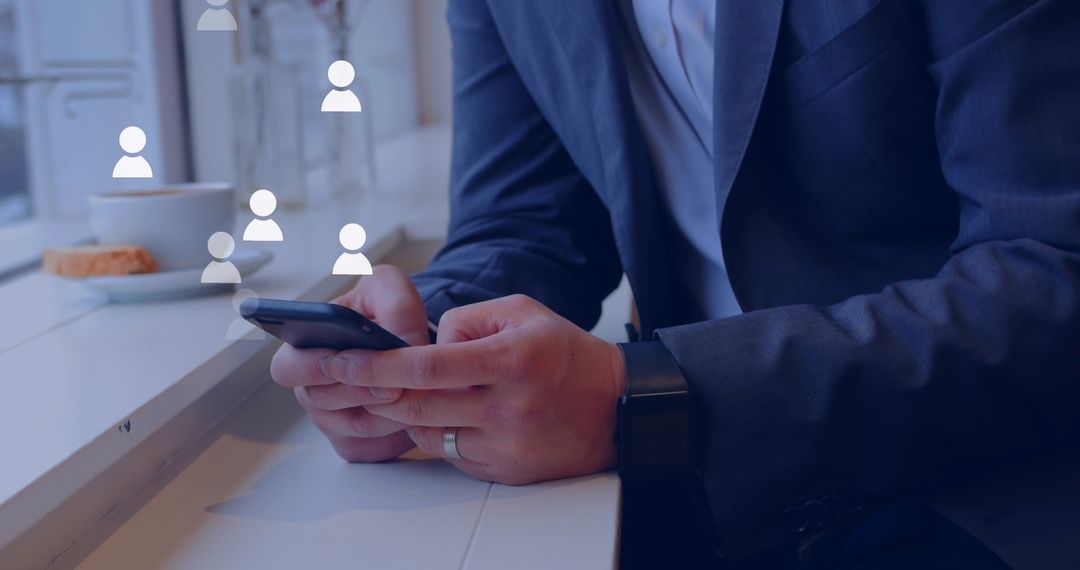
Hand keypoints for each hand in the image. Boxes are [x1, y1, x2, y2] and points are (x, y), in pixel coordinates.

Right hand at [270, 265, 428, 462]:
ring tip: (414, 391)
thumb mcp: (389, 290)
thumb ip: (392, 304)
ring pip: (357, 427)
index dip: (312, 367)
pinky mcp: (359, 445)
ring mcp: (333, 421)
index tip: (343, 361)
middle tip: (393, 382)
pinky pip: (376, 448)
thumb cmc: (388, 312)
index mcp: (303, 350)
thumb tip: (396, 337)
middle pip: (324, 402)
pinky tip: (418, 412)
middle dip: (361, 391)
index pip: (287, 368)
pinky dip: (400, 432)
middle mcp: (312, 390)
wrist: (411, 342)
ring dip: (389, 410)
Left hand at [321, 294, 625, 484]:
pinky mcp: (504, 469)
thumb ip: (467, 319)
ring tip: (398, 393)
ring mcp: (505, 443)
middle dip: (371, 392)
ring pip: (426, 433)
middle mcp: (507, 406)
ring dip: (403, 413)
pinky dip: (435, 433)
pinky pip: (450, 454)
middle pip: (416, 405)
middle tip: (343, 377)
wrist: (615, 407)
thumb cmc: (565, 353)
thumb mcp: (522, 312)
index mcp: (510, 360)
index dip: (377, 365)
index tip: (341, 360)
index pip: (426, 366)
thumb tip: (422, 343)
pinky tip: (444, 414)